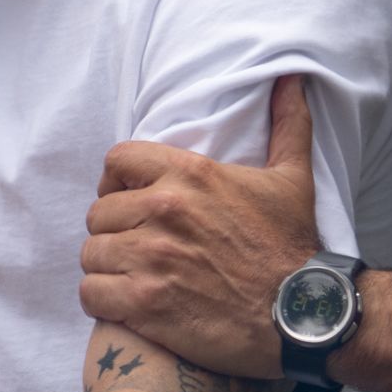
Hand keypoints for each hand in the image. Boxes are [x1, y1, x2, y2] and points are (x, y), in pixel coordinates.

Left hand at [80, 73, 320, 379]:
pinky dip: (103, 301)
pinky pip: (92, 293)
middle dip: (114, 230)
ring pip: (91, 254)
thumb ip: (287, 123)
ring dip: (107, 267)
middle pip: (99, 212)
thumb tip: (291, 78)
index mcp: (190, 174)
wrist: (300, 313)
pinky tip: (126, 304)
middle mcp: (164, 210)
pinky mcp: (143, 304)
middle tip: (136, 246)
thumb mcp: (292, 177)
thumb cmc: (292, 245)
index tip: (130, 200)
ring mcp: (151, 258)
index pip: (116, 161)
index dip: (117, 182)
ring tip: (131, 276)